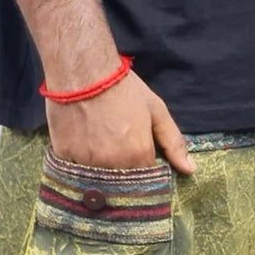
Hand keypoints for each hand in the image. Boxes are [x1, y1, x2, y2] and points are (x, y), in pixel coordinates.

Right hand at [46, 70, 195, 176]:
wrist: (83, 70)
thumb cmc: (123, 88)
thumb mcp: (156, 110)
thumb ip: (173, 142)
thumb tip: (191, 170)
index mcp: (138, 156)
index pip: (146, 181)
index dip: (145, 171)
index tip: (140, 159)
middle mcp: (113, 165)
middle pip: (121, 184)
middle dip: (123, 175)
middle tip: (118, 152)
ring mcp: (86, 163)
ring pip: (97, 181)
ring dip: (101, 172)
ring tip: (100, 149)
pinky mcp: (64, 156)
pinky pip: (74, 171)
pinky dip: (79, 165)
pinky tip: (82, 147)